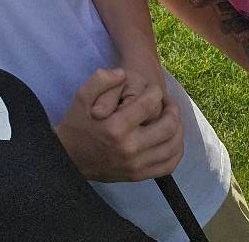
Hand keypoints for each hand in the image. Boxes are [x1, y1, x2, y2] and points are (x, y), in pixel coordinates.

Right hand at [56, 68, 183, 181]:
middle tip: (169, 102)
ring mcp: (136, 165)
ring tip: (172, 118)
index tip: (154, 89)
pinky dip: (176, 151)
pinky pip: (168, 166)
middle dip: (173, 110)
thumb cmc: (77, 124)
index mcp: (116, 127)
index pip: (149, 105)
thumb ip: (101, 80)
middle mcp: (129, 148)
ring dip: (178, 129)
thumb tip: (122, 73)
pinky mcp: (139, 176)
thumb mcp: (82, 96)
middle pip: (167, 127)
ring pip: (172, 147)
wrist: (70, 159)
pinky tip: (172, 139)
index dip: (156, 92)